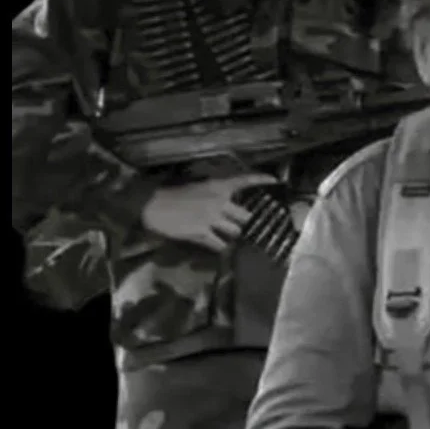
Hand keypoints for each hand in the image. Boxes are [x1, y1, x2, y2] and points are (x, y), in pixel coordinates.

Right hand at [141, 174, 278, 251]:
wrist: (153, 206)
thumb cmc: (174, 196)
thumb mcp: (199, 188)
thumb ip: (216, 195)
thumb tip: (230, 204)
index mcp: (217, 187)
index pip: (244, 180)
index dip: (261, 179)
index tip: (275, 179)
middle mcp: (218, 201)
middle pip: (245, 215)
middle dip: (245, 222)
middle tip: (243, 226)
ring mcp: (212, 218)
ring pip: (236, 231)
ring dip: (234, 236)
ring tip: (230, 238)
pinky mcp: (202, 234)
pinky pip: (220, 245)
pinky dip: (222, 248)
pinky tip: (220, 249)